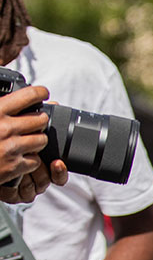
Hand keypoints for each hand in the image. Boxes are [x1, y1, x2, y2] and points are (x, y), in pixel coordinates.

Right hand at [0, 84, 67, 203]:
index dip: (39, 92)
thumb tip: (13, 96)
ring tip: (28, 140)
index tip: (43, 93)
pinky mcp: (14, 167)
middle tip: (35, 122)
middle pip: (40, 119)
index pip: (28, 95)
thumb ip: (0, 105)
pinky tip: (21, 156)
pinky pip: (35, 161)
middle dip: (39, 120)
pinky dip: (30, 160)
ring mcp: (11, 148)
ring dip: (37, 140)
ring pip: (42, 140)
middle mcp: (5, 128)